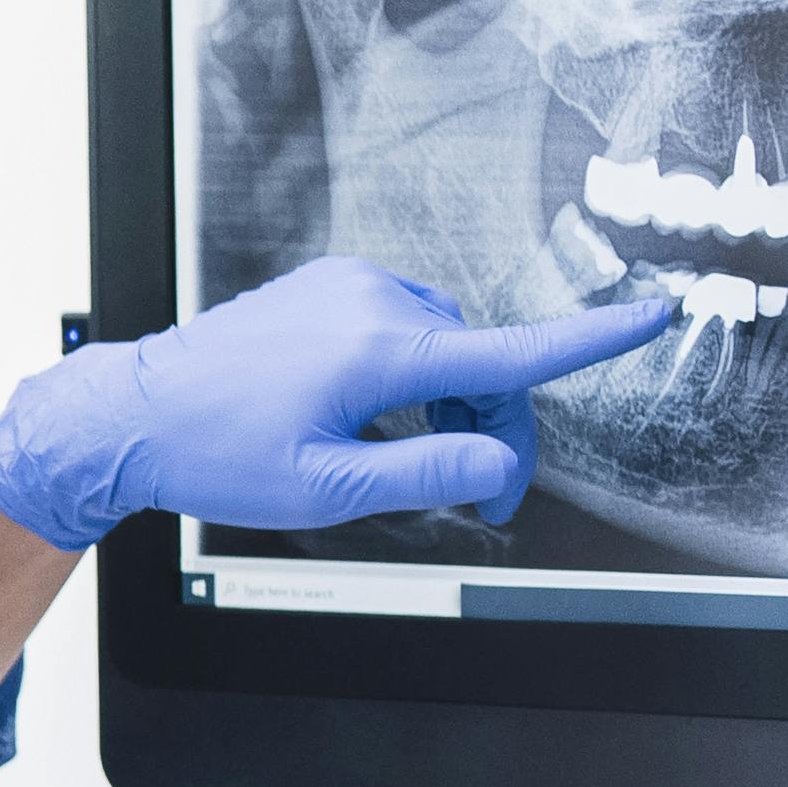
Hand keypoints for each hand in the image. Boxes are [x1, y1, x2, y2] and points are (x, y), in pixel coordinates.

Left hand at [0, 257, 670, 548]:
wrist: (135, 413)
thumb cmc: (218, 453)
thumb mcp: (328, 489)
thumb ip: (427, 476)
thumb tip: (504, 468)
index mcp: (380, 349)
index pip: (509, 351)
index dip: (590, 338)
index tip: (652, 312)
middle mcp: (371, 300)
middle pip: (481, 365)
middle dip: (489, 430)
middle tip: (478, 501)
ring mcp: (348, 285)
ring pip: (445, 348)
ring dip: (449, 403)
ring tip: (399, 458)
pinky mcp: (329, 286)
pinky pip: (403, 326)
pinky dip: (411, 373)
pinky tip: (366, 414)